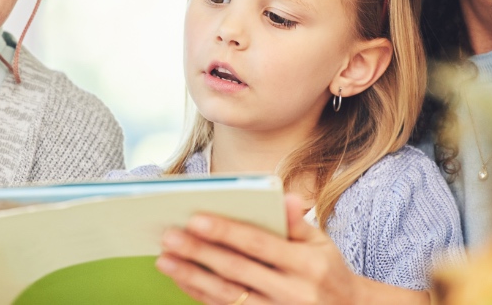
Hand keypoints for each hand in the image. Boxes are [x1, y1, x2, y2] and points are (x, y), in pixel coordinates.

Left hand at [156, 194, 426, 304]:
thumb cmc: (326, 270)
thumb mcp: (321, 243)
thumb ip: (297, 221)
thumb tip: (285, 196)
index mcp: (308, 265)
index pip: (260, 244)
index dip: (226, 231)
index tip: (195, 218)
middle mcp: (293, 293)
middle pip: (237, 271)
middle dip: (200, 253)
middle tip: (169, 236)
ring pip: (227, 296)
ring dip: (192, 277)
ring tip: (165, 259)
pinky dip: (201, 295)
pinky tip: (183, 279)